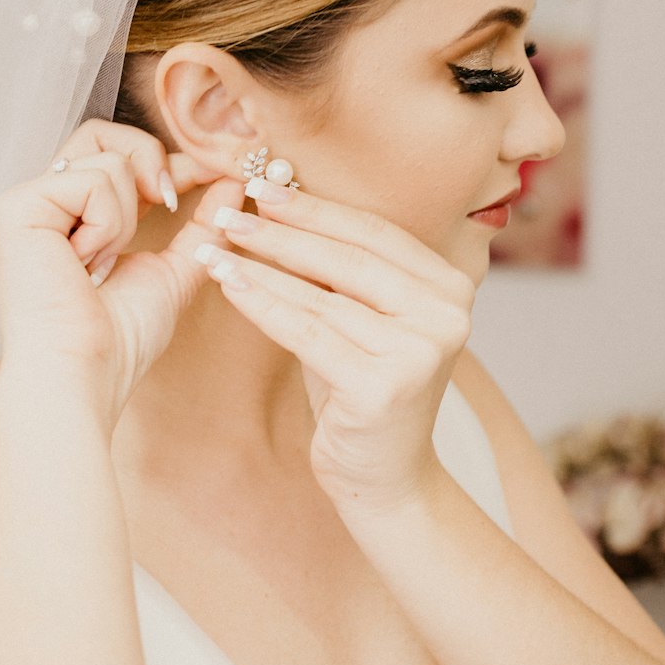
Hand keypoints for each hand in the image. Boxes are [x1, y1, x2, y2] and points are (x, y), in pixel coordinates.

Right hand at [0, 118, 243, 422]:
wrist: (86, 372)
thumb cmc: (120, 339)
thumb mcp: (175, 272)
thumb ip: (203, 226)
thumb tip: (233, 181)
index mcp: (80, 214)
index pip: (124, 155)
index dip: (173, 160)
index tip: (218, 173)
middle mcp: (50, 201)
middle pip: (105, 133)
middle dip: (152, 160)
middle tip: (169, 203)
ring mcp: (29, 200)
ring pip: (108, 158)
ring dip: (128, 217)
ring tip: (103, 264)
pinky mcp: (18, 206)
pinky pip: (91, 181)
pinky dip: (108, 225)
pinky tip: (86, 264)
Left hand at [198, 183, 472, 513]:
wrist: (387, 478)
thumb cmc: (365, 394)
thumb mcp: (362, 322)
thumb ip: (340, 273)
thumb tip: (278, 207)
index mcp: (450, 286)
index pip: (375, 232)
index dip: (316, 207)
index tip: (264, 186)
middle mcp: (446, 314)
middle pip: (350, 257)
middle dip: (283, 231)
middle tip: (231, 211)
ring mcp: (420, 351)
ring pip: (322, 296)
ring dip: (261, 266)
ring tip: (215, 246)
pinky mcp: (384, 386)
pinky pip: (307, 333)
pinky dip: (262, 305)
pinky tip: (229, 284)